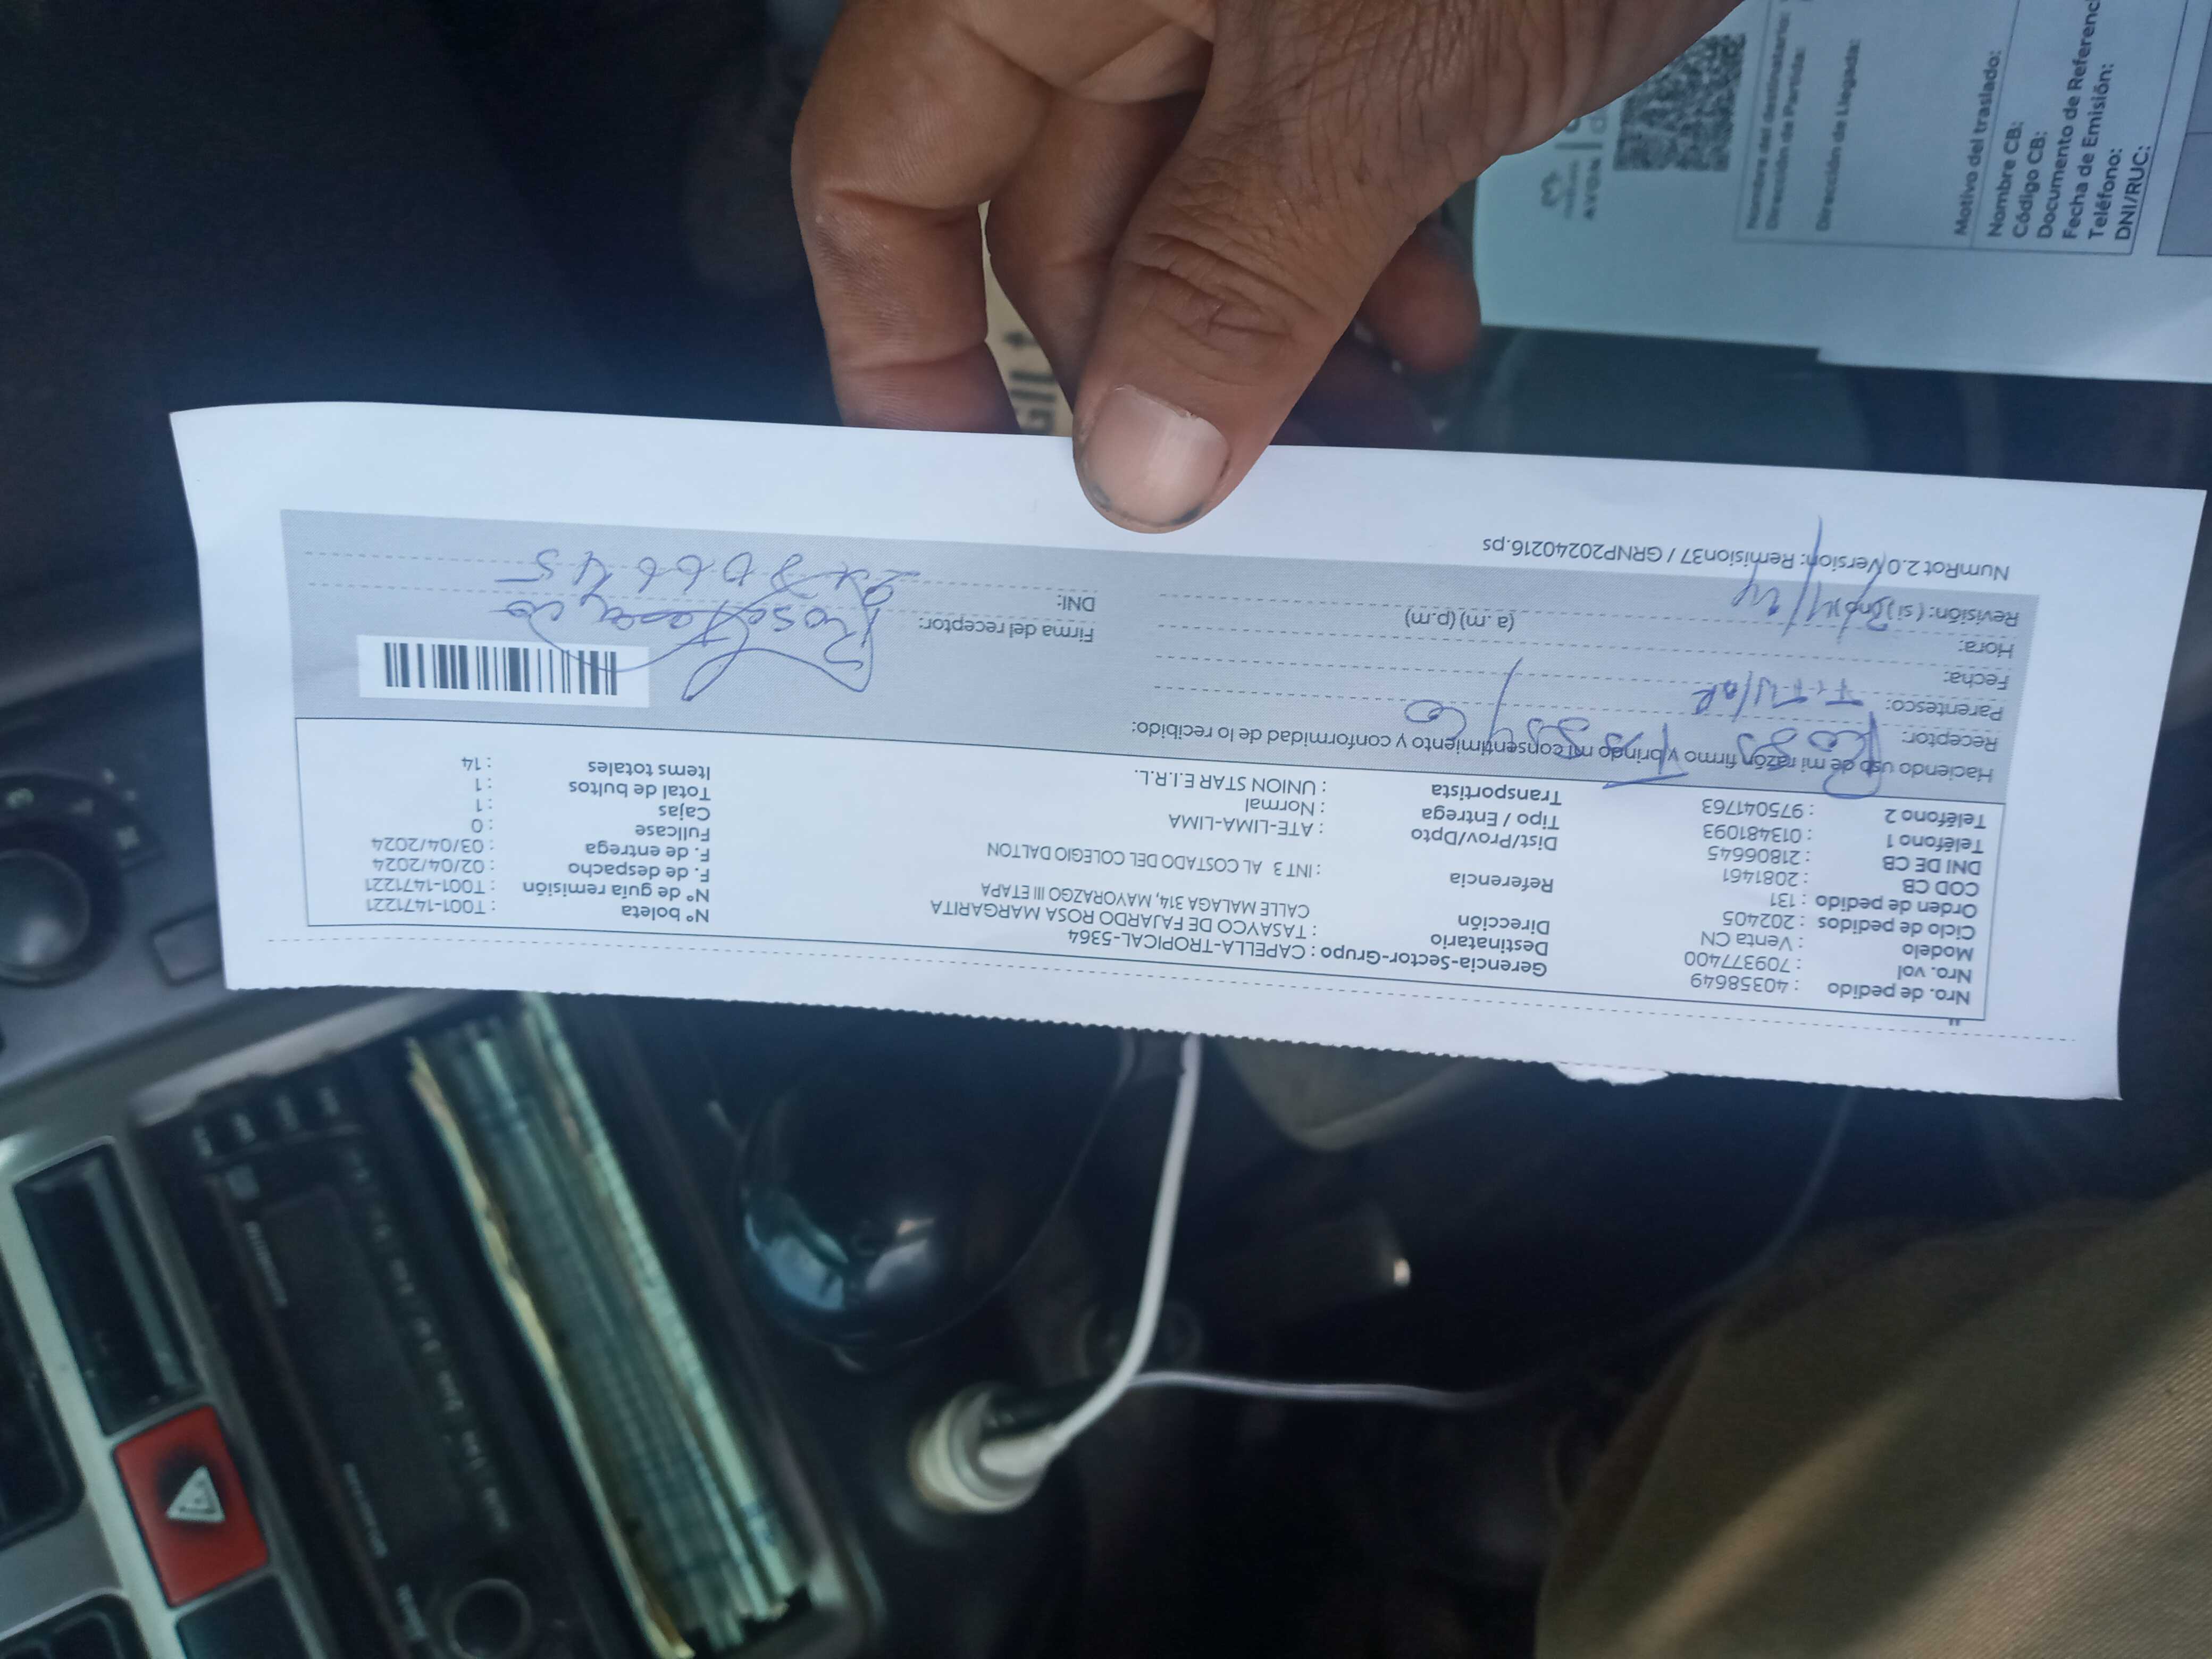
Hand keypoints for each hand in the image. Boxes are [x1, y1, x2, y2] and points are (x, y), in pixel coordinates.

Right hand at [793, 0, 1733, 529]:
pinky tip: (1428, 341)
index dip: (901, 341)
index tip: (973, 491)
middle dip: (1143, 384)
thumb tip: (1141, 465)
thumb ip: (1239, 275)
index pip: (884, 163)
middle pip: (1053, 219)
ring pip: (1197, 215)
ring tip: (1363, 448)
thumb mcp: (1375, 78)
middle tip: (1224, 510)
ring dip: (1267, 353)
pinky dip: (1359, 267)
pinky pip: (1310, 168)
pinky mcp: (1354, 12)